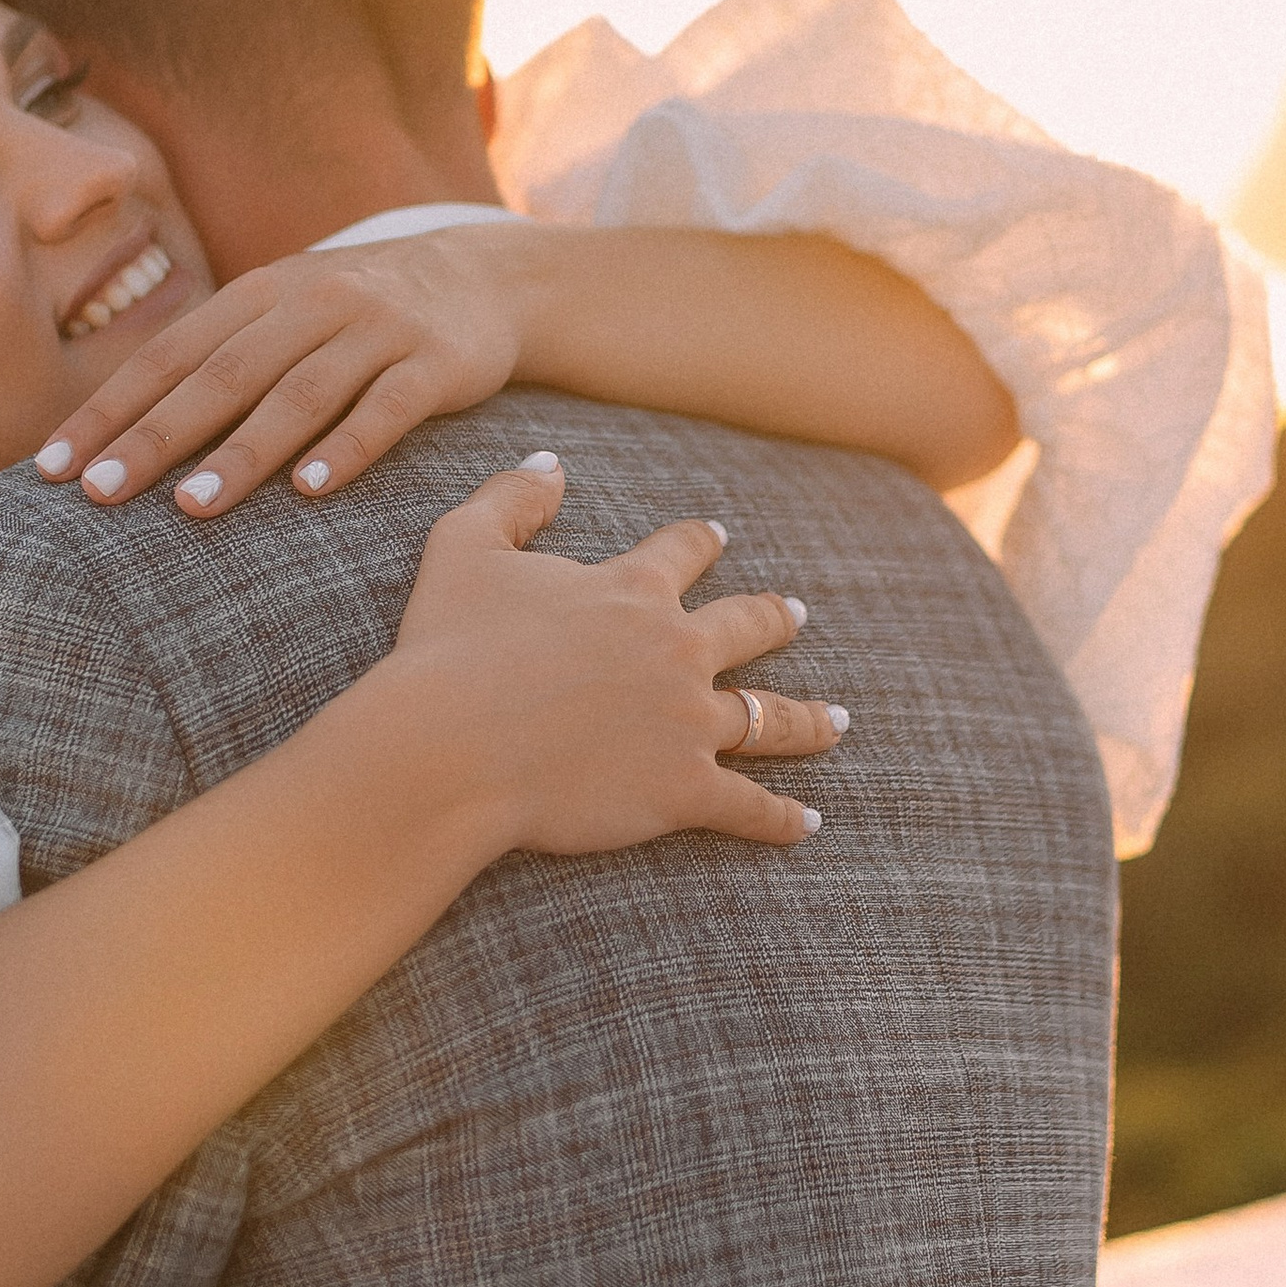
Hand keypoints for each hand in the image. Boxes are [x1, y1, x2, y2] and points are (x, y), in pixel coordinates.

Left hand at [33, 229, 540, 517]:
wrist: (485, 277)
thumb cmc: (357, 314)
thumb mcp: (285, 312)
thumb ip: (219, 355)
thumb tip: (120, 429)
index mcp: (259, 294)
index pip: (168, 355)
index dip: (108, 409)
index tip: (54, 468)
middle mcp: (311, 303)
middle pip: (222, 375)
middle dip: (155, 436)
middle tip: (100, 493)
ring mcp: (375, 330)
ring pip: (299, 394)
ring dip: (243, 452)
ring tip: (192, 507)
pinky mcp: (435, 363)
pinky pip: (387, 409)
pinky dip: (348, 448)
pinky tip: (311, 490)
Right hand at [379, 457, 844, 856]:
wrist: (450, 748)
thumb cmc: (449, 648)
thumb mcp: (464, 546)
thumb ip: (513, 498)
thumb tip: (551, 463)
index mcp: (633, 589)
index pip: (683, 552)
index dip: (701, 542)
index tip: (718, 536)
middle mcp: (678, 650)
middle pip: (748, 628)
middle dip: (775, 619)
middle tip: (796, 615)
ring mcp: (689, 723)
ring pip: (771, 718)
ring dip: (808, 719)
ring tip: (837, 721)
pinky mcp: (685, 791)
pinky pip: (751, 807)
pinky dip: (781, 819)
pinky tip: (807, 823)